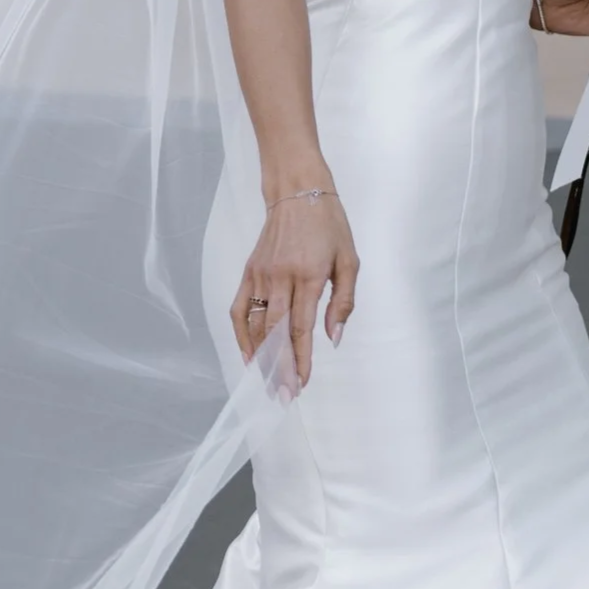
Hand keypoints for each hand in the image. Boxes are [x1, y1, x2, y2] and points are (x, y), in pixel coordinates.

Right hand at [230, 190, 357, 392]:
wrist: (298, 192)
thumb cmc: (329, 226)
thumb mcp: (349, 261)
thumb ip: (343, 302)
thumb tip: (333, 338)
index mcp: (308, 275)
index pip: (301, 328)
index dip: (300, 359)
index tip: (301, 384)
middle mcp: (280, 277)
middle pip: (276, 333)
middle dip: (278, 368)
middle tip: (282, 396)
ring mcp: (260, 275)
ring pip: (256, 325)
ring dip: (260, 358)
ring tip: (266, 384)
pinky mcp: (249, 272)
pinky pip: (239, 310)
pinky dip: (241, 335)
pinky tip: (248, 355)